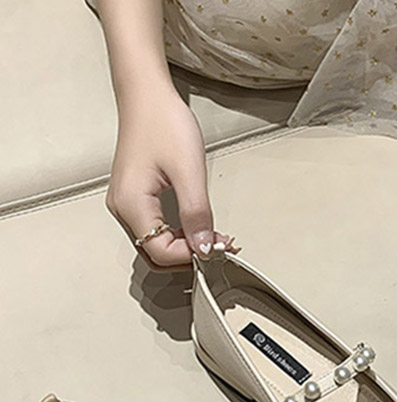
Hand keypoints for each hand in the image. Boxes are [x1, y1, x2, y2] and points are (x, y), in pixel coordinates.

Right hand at [106, 86, 233, 267]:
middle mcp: (123, 208)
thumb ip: (196, 213)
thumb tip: (203, 248)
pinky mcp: (135, 198)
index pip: (159, 252)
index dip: (191, 256)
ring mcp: (127, 204)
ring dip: (185, 247)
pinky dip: (178, 235)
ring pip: (155, 244)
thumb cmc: (164, 123)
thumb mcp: (188, 171)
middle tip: (219, 246)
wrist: (147, 96)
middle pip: (155, 254)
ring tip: (213, 237)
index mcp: (131, 204)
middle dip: (189, 256)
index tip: (218, 248)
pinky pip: (155, 229)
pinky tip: (198, 228)